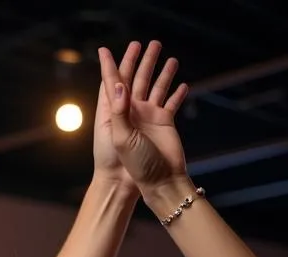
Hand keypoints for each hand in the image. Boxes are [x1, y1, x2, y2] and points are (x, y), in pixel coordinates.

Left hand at [98, 42, 191, 195]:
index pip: (112, 85)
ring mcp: (149, 117)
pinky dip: (177, 94)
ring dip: (162, 72)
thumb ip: (120, 111)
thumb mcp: (122, 138)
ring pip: (156, 87)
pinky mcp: (165, 122)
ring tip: (169, 56)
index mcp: (117, 115)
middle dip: (140, 62)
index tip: (104, 50)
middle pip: (136, 80)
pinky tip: (183, 84)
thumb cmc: (133, 165)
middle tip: (147, 43)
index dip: (109, 67)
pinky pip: (172, 103)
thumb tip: (119, 84)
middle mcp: (133, 113)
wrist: (156, 182)